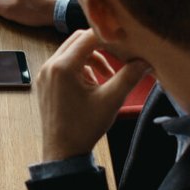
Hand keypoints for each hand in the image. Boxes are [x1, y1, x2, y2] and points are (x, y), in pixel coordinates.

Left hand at [36, 28, 149, 162]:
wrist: (62, 152)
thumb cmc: (84, 127)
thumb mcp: (111, 100)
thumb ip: (129, 76)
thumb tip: (146, 61)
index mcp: (63, 67)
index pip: (88, 37)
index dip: (109, 36)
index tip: (125, 42)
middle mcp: (49, 66)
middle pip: (77, 40)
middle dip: (100, 47)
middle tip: (118, 59)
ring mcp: (44, 74)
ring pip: (70, 52)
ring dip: (91, 59)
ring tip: (106, 78)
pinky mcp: (44, 83)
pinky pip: (63, 64)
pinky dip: (80, 68)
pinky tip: (91, 86)